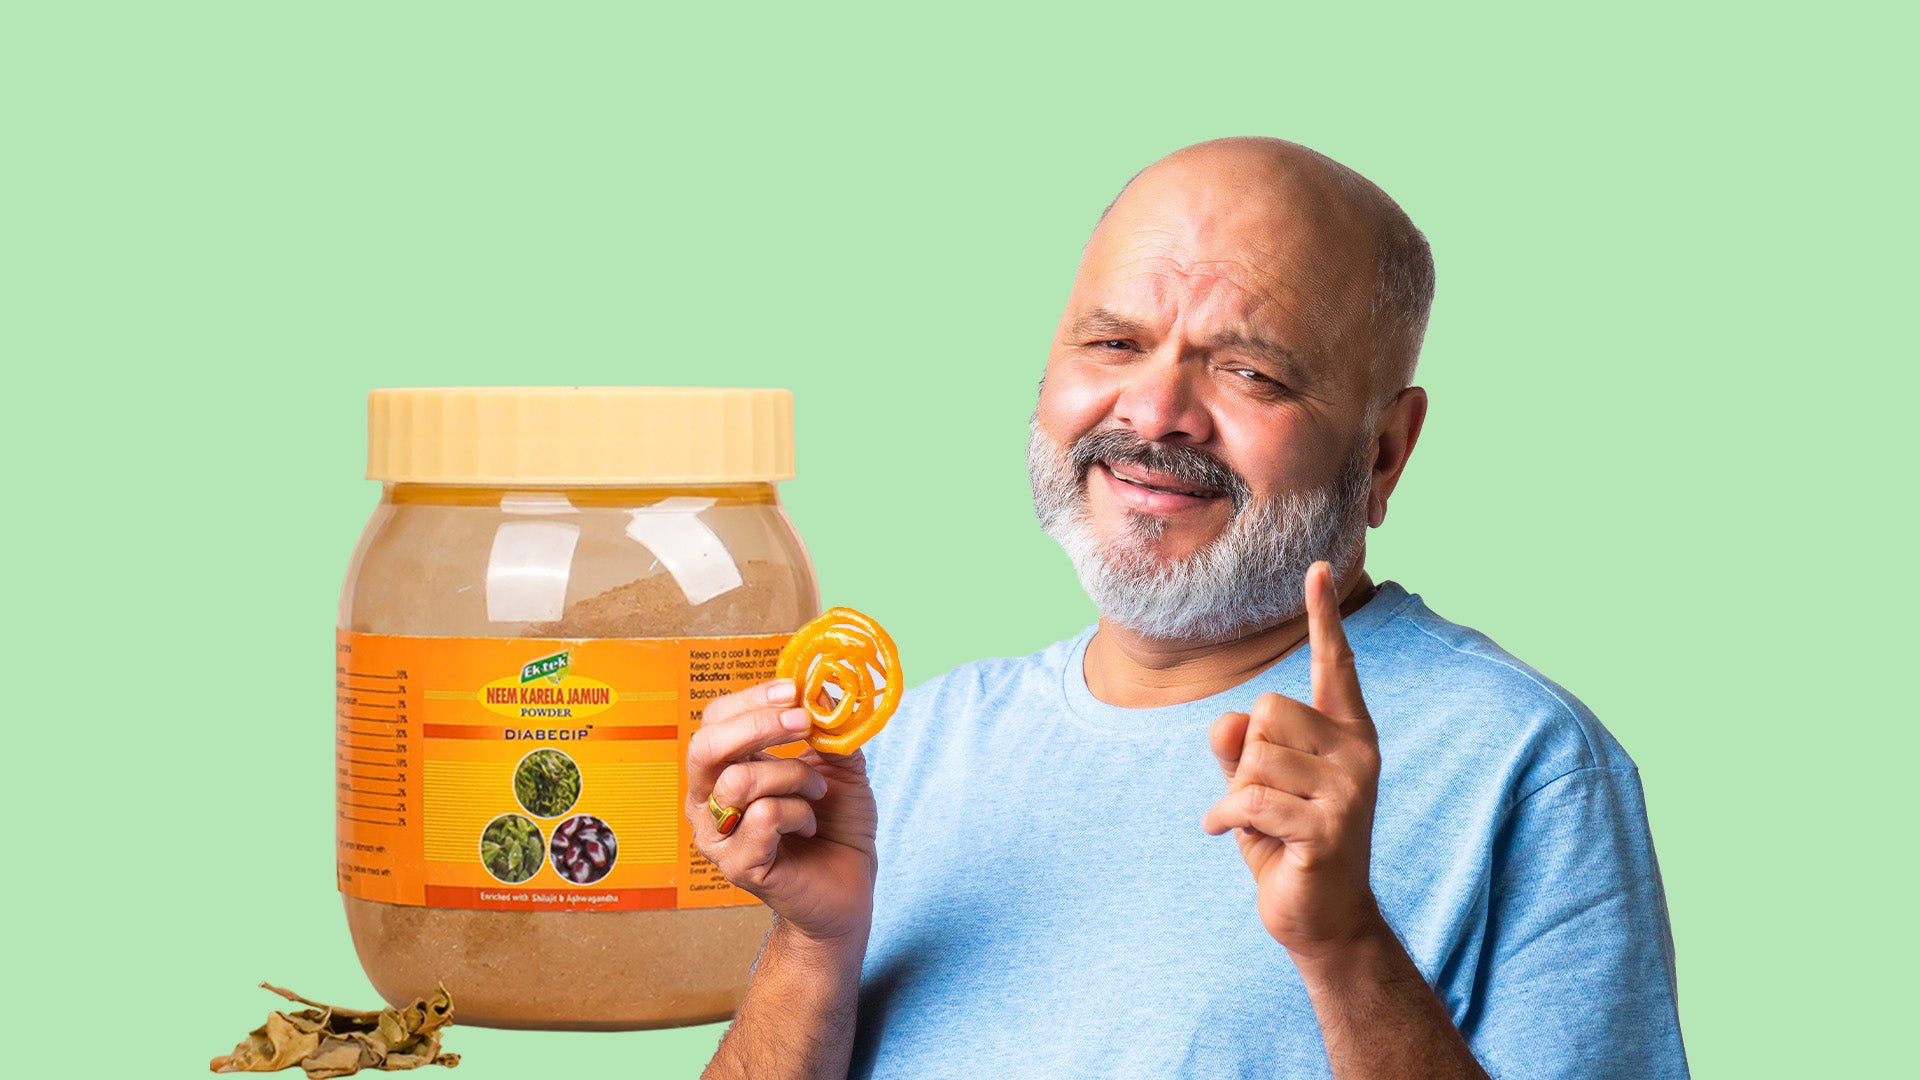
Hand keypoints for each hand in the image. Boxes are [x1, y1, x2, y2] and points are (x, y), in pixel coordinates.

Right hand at [685, 679, 878, 943]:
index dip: (751, 699)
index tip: (792, 690)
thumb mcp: (838, 763)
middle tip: (802, 723)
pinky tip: (809, 825)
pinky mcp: (737, 865)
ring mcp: (717, 836)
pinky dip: (798, 812)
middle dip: (758, 726)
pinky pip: (764, 817)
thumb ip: (826, 726)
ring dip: (793, 775)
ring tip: (817, 791)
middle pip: (705, 746)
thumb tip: (816, 683)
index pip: (716, 720)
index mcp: (725, 769)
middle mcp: (709, 801)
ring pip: (739, 781)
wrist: (849, 886)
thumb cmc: (836, 825)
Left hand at [1202, 561, 1383, 958]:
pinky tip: (1226, 837)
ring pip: (1254, 755)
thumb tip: (1227, 721)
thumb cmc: (1286, 842)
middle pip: (1268, 709)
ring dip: (1235, 792)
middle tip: (1263, 798)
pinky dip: (1223, 818)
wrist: (1322, 919)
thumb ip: (1238, 745)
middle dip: (1246, 754)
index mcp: (1347, 733)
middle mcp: (1358, 752)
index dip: (1323, 617)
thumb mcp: (1254, 783)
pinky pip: (1248, 799)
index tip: (1317, 569)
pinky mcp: (1327, 827)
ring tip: (1256, 822)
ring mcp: (1349, 790)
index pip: (1334, 665)